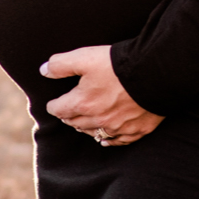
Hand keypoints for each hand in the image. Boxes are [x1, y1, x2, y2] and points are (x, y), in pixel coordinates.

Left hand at [41, 45, 163, 146]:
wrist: (154, 74)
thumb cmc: (117, 65)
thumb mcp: (83, 58)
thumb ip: (60, 64)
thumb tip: (44, 70)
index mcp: (83, 103)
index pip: (60, 109)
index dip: (54, 106)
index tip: (52, 104)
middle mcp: (98, 119)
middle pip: (75, 123)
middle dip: (68, 116)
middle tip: (66, 112)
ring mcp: (118, 127)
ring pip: (94, 133)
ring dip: (85, 128)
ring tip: (81, 123)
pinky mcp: (137, 129)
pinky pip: (119, 140)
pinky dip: (109, 139)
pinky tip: (105, 139)